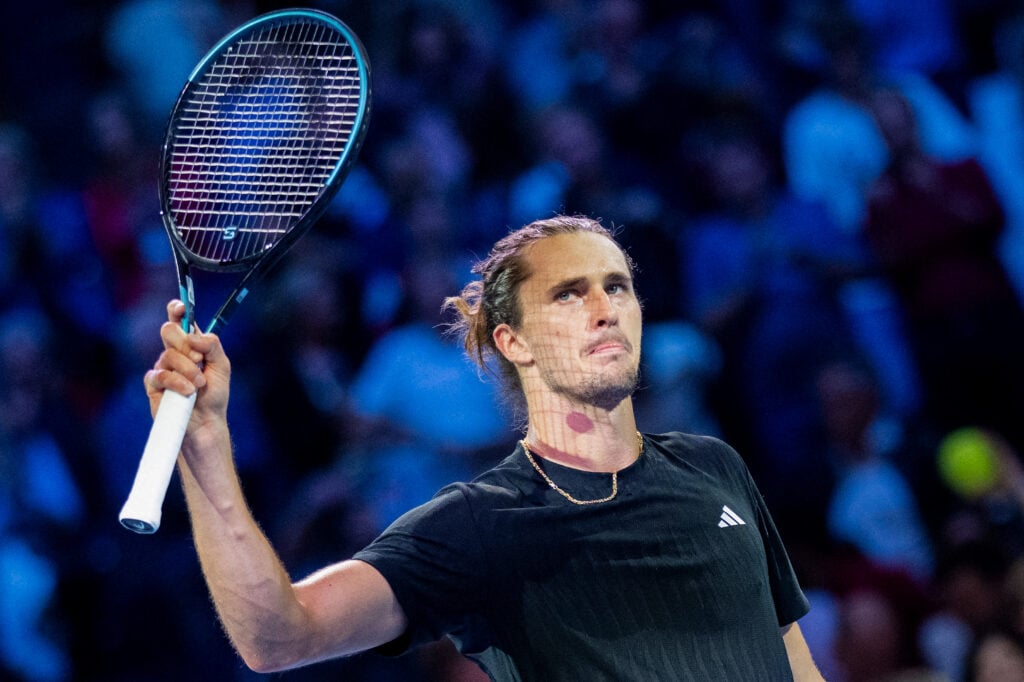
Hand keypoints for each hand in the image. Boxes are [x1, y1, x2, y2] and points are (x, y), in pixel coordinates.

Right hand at [144, 300, 231, 432]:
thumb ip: (212, 345)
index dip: (177, 309)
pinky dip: (177, 382)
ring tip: (199, 384)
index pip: (179, 320)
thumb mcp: (222, 366)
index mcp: (191, 344)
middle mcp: (175, 352)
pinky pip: (160, 374)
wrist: (206, 422)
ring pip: (169, 354)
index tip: (180, 307)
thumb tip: (192, 336)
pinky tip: (188, 392)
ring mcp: (163, 367)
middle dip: (185, 344)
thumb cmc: (214, 394)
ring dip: (188, 370)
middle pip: (169, 330)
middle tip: (199, 359)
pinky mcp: (154, 384)